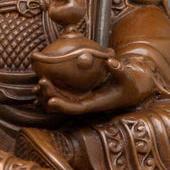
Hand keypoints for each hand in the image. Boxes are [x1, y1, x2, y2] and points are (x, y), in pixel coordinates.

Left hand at [37, 52, 155, 117]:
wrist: (130, 89)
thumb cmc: (129, 85)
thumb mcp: (127, 78)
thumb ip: (120, 70)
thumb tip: (111, 61)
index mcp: (95, 103)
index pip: (76, 108)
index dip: (63, 106)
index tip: (50, 101)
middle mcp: (86, 103)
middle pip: (64, 103)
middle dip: (51, 94)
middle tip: (41, 81)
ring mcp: (82, 98)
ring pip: (62, 98)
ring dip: (49, 92)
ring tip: (39, 81)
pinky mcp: (81, 92)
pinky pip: (64, 92)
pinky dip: (54, 88)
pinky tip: (44, 78)